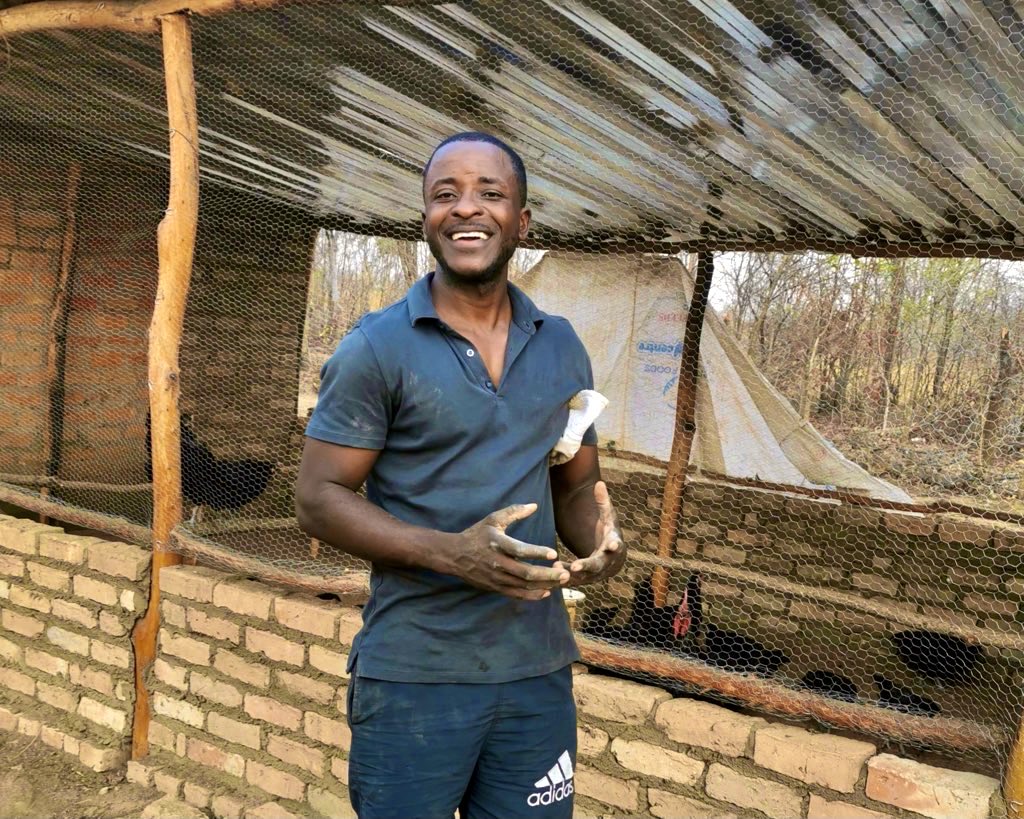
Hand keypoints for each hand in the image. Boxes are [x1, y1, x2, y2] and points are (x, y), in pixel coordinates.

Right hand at [442, 503, 569, 599]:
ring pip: (524, 586)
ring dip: (545, 585)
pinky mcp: (496, 588)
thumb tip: (534, 505)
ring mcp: (497, 578)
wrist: (455, 555)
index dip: (537, 552)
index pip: (520, 550)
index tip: (553, 553)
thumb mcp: (492, 519)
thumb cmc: (476, 535)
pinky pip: (517, 594)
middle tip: (566, 573)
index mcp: (497, 544)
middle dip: (548, 574)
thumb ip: (514, 511)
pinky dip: (532, 595)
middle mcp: (498, 563)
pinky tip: (547, 592)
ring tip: (562, 581)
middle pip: (526, 573)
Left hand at [558, 481, 625, 586]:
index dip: (615, 546)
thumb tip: (599, 483)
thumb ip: (603, 502)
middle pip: (598, 565)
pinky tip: (551, 578)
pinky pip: (576, 581)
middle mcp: (607, 562)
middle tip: (576, 566)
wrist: (612, 557)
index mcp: (613, 545)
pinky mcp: (586, 579)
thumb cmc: (609, 533)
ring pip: (584, 576)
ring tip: (556, 568)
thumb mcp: (608, 517)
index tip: (613, 545)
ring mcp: (597, 573)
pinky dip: (565, 580)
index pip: (616, 545)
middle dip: (587, 566)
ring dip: (571, 574)